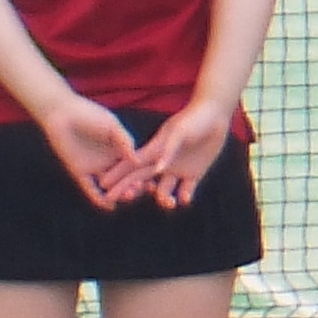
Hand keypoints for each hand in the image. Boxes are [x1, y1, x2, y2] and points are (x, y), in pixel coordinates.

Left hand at [32, 87, 137, 203]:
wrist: (62, 113)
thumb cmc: (88, 114)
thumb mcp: (111, 126)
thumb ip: (124, 141)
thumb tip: (138, 160)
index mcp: (119, 148)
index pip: (135, 166)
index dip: (144, 175)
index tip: (153, 182)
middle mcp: (108, 160)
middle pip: (124, 179)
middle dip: (133, 186)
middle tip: (139, 191)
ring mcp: (94, 167)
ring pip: (110, 186)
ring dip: (119, 194)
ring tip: (127, 197)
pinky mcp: (79, 171)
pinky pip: (90, 188)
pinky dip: (99, 198)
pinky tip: (108, 205)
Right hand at [97, 97, 234, 209]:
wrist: (214, 114)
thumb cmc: (194, 119)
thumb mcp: (179, 133)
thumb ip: (168, 151)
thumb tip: (157, 170)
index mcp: (155, 150)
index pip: (132, 165)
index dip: (117, 175)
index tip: (103, 185)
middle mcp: (163, 162)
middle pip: (141, 179)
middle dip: (129, 189)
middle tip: (120, 201)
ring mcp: (178, 168)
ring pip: (164, 190)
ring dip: (164, 199)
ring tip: (170, 203)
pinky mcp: (194, 173)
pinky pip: (186, 190)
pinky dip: (184, 197)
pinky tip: (185, 199)